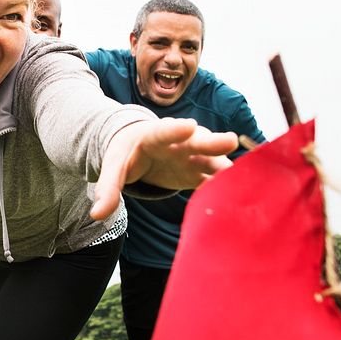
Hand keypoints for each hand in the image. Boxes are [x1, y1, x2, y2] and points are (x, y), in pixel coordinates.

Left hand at [90, 117, 236, 219]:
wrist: (138, 150)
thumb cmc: (125, 153)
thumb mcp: (112, 167)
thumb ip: (107, 189)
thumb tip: (96, 213)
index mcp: (154, 136)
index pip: (165, 131)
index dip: (176, 129)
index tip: (190, 126)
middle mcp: (179, 143)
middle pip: (197, 141)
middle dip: (213, 142)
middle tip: (230, 141)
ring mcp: (191, 157)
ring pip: (212, 160)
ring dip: (226, 167)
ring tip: (244, 176)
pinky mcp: (198, 173)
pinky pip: (214, 178)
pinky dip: (226, 185)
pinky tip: (242, 195)